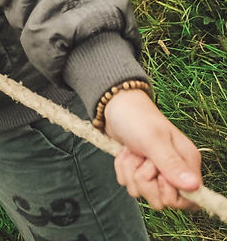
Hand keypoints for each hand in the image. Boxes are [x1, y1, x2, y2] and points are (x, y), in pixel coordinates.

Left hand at [104, 89, 200, 209]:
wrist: (114, 106)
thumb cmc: (137, 118)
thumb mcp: (153, 139)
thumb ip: (171, 164)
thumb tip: (193, 187)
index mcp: (188, 162)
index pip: (188, 200)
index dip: (169, 193)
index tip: (158, 174)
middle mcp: (175, 171)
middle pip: (161, 200)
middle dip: (144, 180)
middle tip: (142, 157)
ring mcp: (156, 172)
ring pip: (142, 192)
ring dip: (130, 171)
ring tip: (132, 151)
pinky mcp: (140, 171)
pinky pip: (129, 184)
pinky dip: (122, 169)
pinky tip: (125, 153)